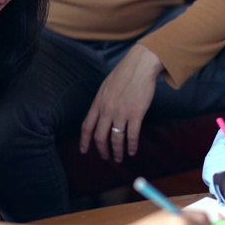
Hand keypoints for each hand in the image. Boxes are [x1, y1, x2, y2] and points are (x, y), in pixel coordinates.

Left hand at [79, 44, 163, 162]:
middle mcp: (107, 110)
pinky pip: (132, 135)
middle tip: (106, 157)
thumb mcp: (106, 86)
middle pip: (100, 136)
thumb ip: (102, 101)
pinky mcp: (136, 114)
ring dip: (117, 152)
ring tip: (119, 158)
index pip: (87, 126)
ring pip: (116, 139)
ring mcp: (121, 113)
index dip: (84, 141)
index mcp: (98, 102)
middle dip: (102, 150)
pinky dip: (132, 146)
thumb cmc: (124, 73)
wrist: (140, 66)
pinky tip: (133, 151)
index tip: (84, 150)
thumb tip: (100, 113)